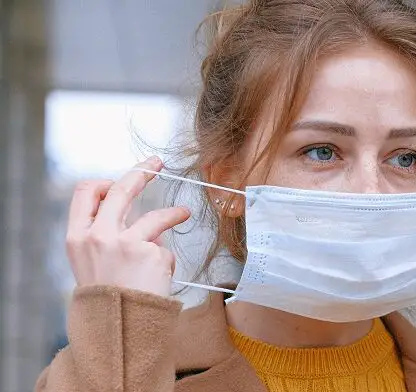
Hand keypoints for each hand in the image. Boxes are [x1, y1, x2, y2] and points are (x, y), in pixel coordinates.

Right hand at [65, 156, 190, 296]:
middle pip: (121, 190)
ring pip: (155, 217)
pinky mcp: (150, 253)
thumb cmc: (107, 297)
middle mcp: (98, 235)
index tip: (122, 179)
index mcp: (77, 236)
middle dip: (141, 172)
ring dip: (173, 214)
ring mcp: (125, 242)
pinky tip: (159, 278)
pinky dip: (165, 262)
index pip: (85, 192)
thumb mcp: (92, 263)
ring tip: (183, 213)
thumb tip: (136, 217)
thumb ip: (106, 237)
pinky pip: (164, 250)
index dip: (105, 182)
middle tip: (156, 164)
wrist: (116, 328)